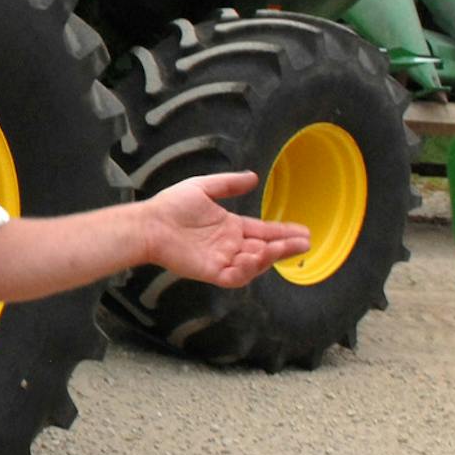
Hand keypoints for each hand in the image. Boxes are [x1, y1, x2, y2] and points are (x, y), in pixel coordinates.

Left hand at [143, 171, 311, 286]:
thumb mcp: (203, 187)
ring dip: (269, 257)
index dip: (283, 232)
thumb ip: (229, 184)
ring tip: (281, 247)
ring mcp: (222, 260)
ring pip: (254, 264)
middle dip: (285, 247)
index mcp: (230, 227)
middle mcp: (230, 245)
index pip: (263, 231)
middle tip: (304, 243)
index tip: (304, 231)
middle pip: (264, 250)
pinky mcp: (211, 271)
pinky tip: (255, 257)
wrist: (149, 223)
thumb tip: (254, 177)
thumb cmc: (171, 205)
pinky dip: (248, 270)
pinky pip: (235, 276)